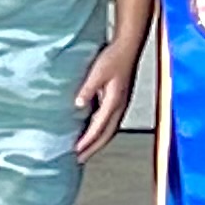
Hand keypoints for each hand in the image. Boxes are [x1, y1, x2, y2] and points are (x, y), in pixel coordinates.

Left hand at [69, 28, 144, 157]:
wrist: (128, 46)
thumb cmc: (114, 57)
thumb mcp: (98, 71)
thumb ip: (88, 88)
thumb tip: (78, 104)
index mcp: (114, 102)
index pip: (99, 128)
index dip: (87, 141)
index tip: (76, 151)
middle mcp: (120, 107)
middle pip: (107, 135)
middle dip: (93, 148)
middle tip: (79, 159)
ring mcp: (121, 104)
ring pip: (110, 130)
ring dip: (98, 141)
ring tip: (85, 150)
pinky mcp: (120, 100)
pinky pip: (110, 121)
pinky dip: (101, 131)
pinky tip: (93, 130)